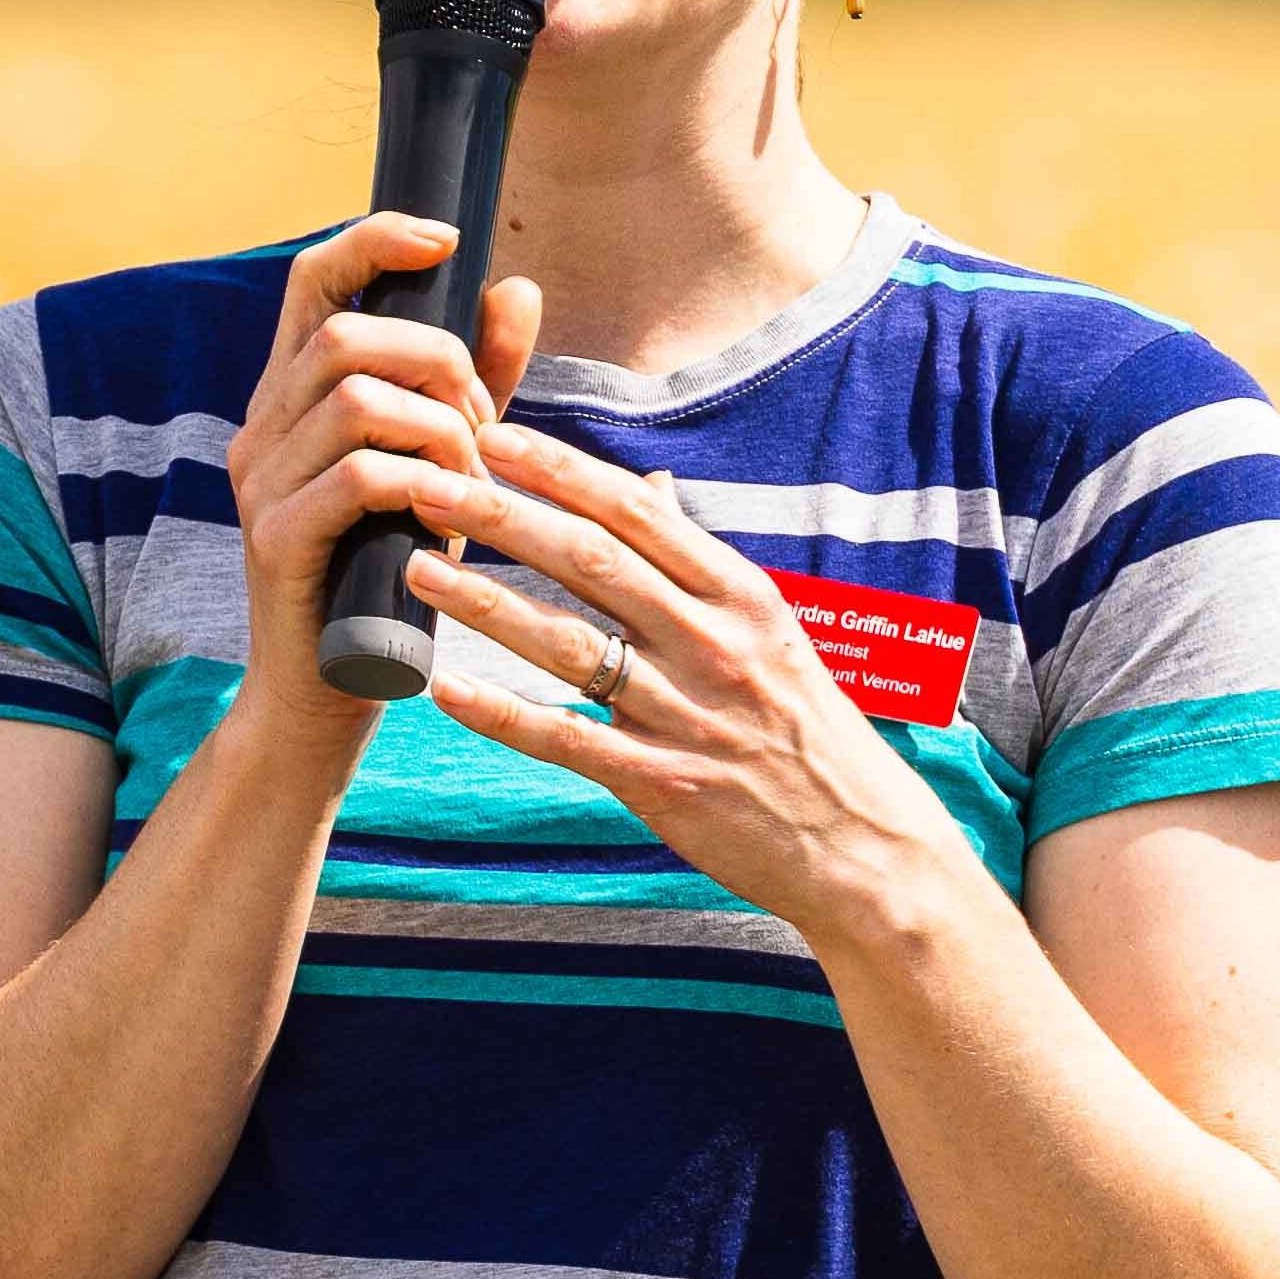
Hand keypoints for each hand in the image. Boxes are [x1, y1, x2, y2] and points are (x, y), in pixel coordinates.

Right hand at [227, 216, 546, 717]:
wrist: (323, 699)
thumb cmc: (387, 577)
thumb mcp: (437, 464)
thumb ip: (475, 380)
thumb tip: (516, 287)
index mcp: (292, 399)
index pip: (312, 281)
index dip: (374, 241)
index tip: (446, 240)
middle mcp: (262, 429)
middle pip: (344, 336)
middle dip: (437, 361)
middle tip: (479, 422)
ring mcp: (262, 485)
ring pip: (355, 399)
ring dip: (439, 427)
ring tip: (469, 480)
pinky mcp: (277, 542)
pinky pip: (358, 476)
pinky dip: (422, 482)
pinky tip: (448, 516)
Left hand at [402, 424, 968, 941]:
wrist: (864, 844)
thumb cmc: (805, 726)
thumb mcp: (769, 627)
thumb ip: (697, 561)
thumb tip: (652, 485)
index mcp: (740, 594)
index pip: (635, 512)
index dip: (558, 470)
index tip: (492, 434)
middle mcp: (714, 643)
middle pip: (590, 561)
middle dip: (501, 516)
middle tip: (423, 482)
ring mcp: (686, 714)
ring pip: (567, 644)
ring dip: (483, 603)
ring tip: (415, 569)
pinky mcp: (662, 784)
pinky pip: (566, 739)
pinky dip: (500, 714)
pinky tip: (445, 689)